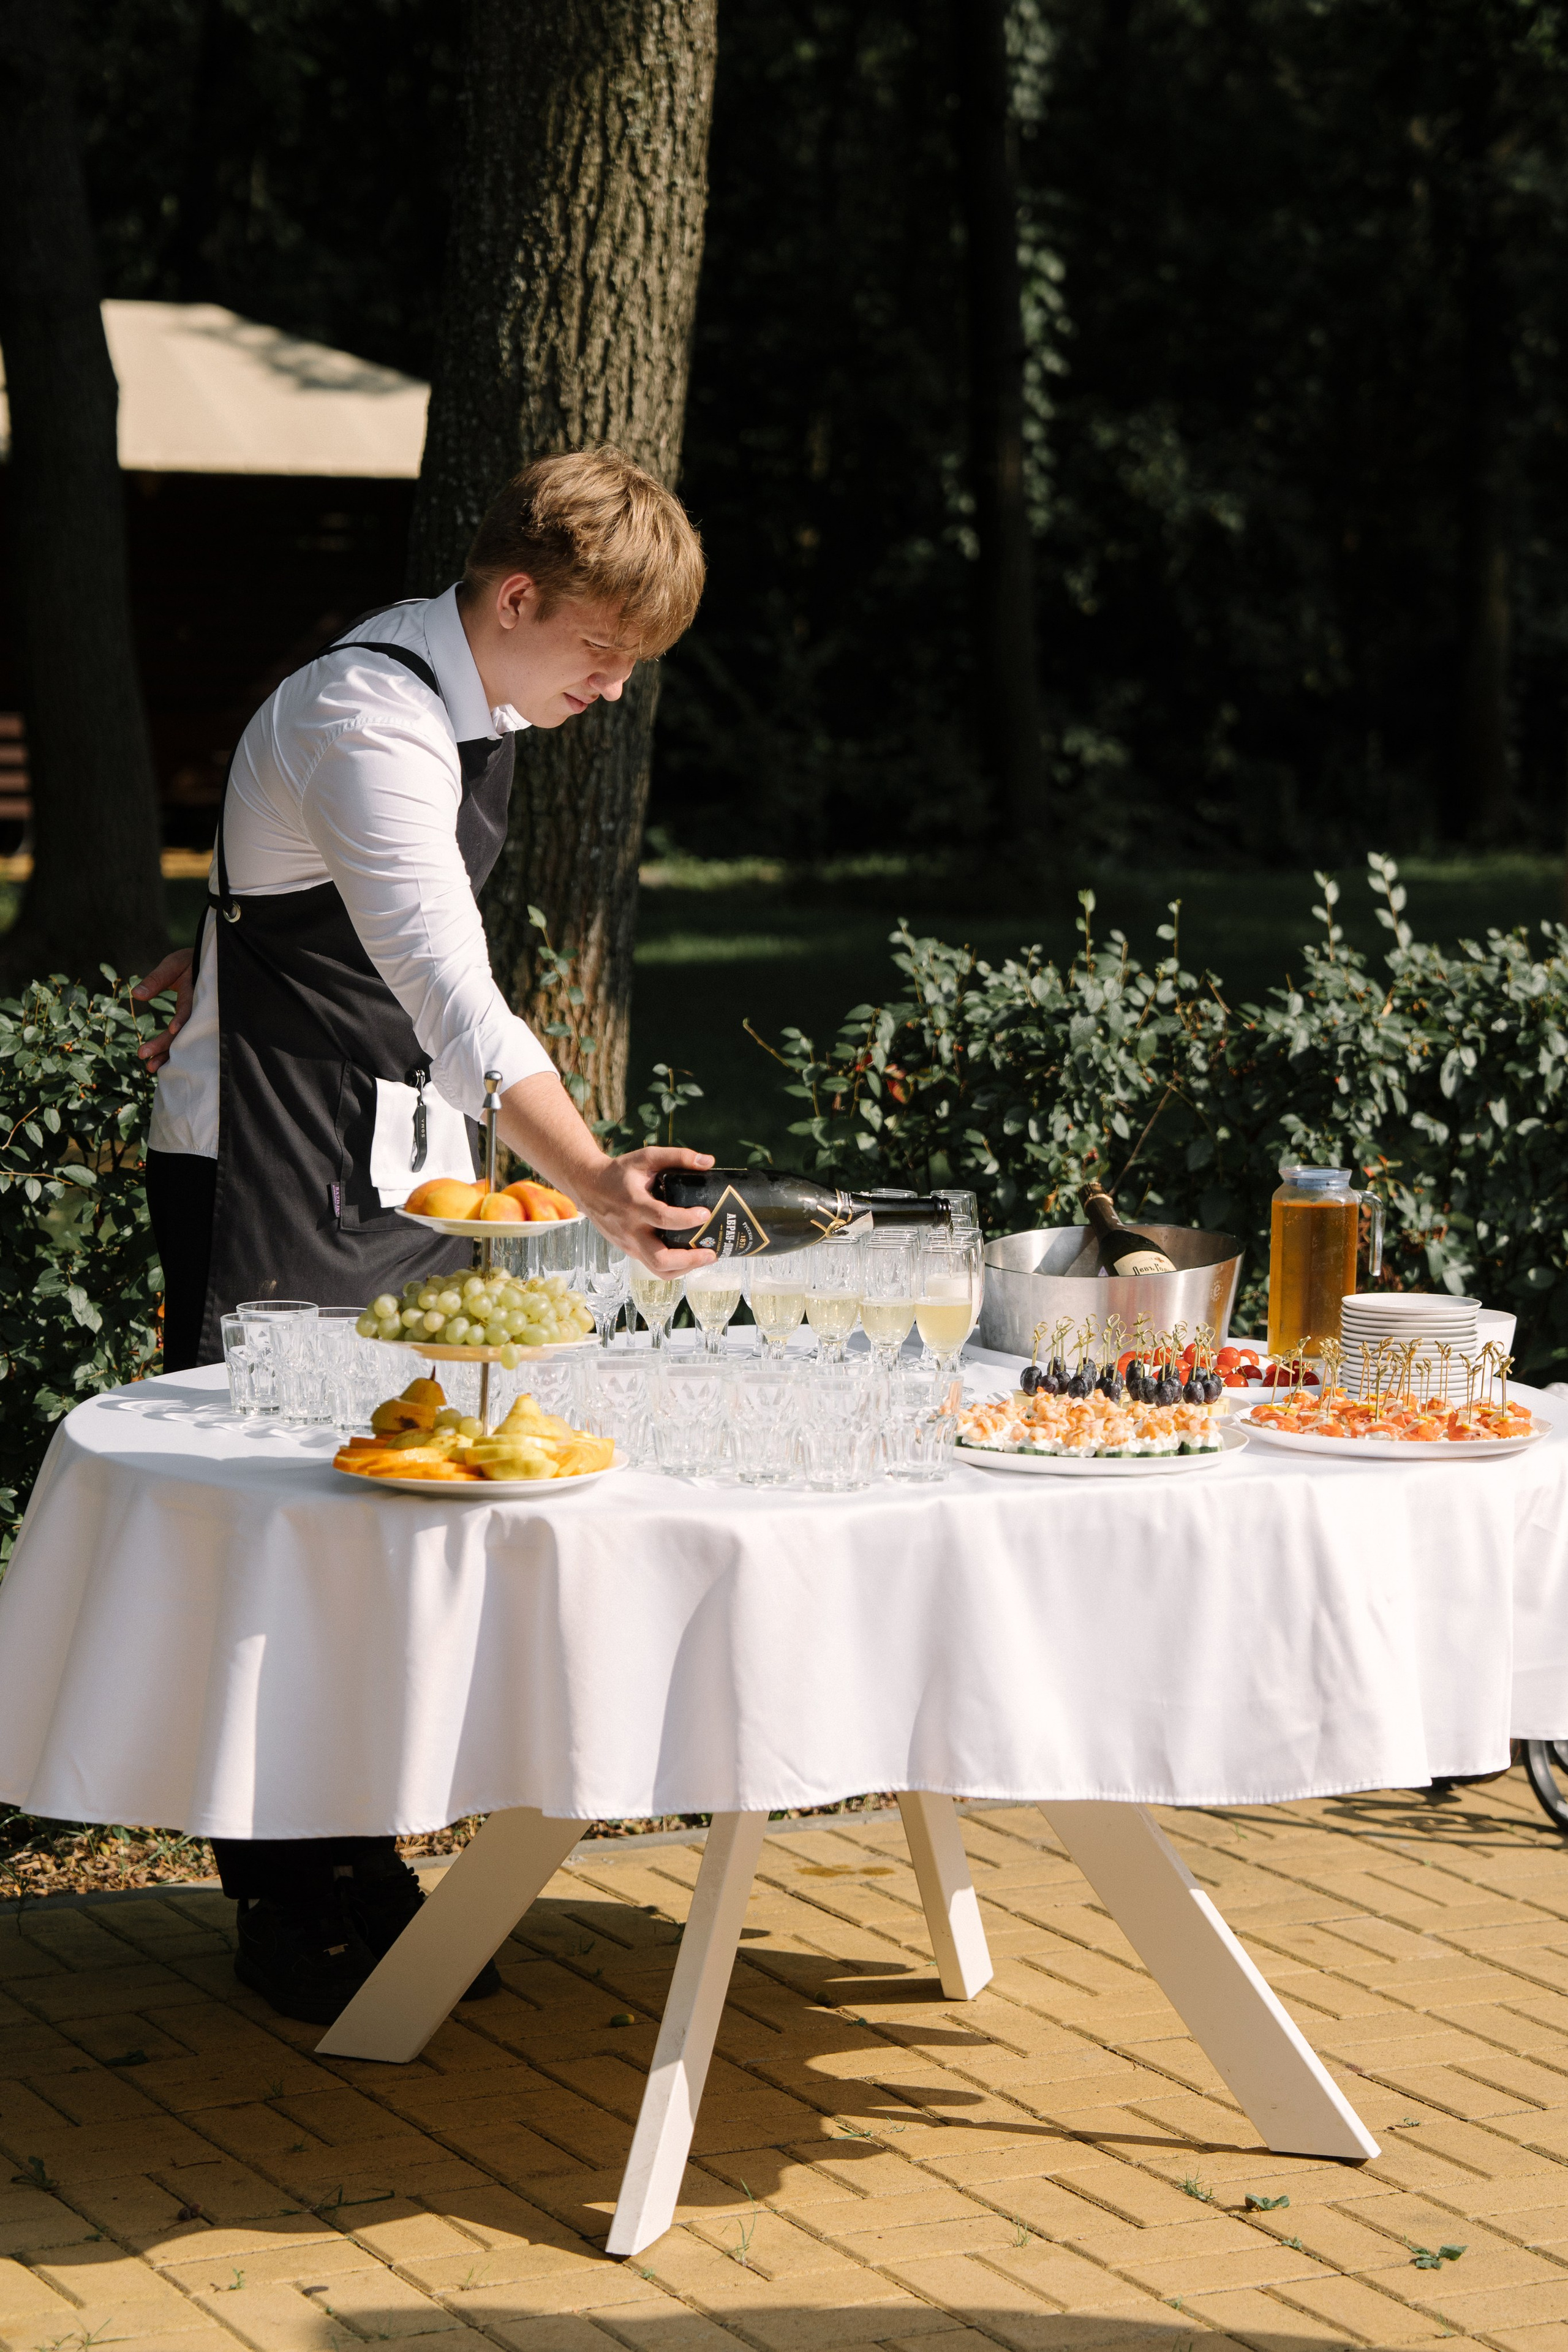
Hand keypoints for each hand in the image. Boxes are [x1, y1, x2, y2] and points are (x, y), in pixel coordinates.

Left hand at [133, 948, 194, 1073]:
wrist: (211, 965)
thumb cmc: (190, 962)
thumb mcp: (173, 965)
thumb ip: (156, 979)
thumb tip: (136, 995)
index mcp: (195, 992)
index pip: (189, 1008)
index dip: (182, 1019)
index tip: (171, 1030)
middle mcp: (199, 1009)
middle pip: (184, 1031)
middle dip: (165, 1047)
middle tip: (146, 1061)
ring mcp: (198, 1019)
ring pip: (184, 1040)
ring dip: (167, 1054)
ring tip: (150, 1069)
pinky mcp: (195, 1024)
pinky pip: (184, 1039)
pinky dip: (172, 1051)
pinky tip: (160, 1062)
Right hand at [577, 1145, 718, 1273]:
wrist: (588, 1187)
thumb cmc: (619, 1172)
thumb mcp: (645, 1158)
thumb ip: (677, 1157)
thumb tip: (709, 1161)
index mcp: (635, 1204)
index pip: (662, 1218)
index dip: (686, 1219)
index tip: (706, 1213)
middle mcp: (631, 1229)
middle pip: (659, 1259)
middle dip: (689, 1260)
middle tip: (711, 1252)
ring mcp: (629, 1244)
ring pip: (658, 1269)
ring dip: (685, 1268)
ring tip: (706, 1257)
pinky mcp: (630, 1250)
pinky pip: (653, 1266)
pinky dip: (674, 1266)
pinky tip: (689, 1256)